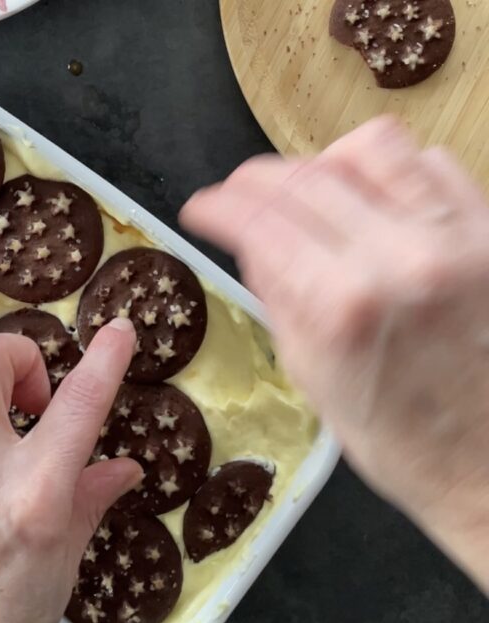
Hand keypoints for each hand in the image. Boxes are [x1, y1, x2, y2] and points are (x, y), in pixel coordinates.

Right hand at [181, 117, 488, 593]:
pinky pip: (434, 164)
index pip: (260, 222)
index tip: (202, 208)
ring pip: (372, 147)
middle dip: (255, 179)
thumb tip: (253, 244)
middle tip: (239, 194)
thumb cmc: (401, 441)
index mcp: (343, 307)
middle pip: (306, 175)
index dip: (218, 207)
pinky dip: (390, 171)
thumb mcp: (312, 377)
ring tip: (309, 190)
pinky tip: (372, 200)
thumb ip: (280, 299)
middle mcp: (400, 258)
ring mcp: (454, 238)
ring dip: (322, 163)